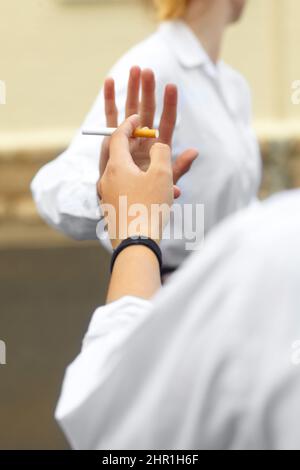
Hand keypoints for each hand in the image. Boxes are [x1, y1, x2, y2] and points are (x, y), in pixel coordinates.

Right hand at [98, 66, 197, 198]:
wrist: (124, 202)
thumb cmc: (147, 194)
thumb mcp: (166, 182)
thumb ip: (178, 168)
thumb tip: (194, 152)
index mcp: (158, 147)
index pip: (166, 122)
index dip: (169, 105)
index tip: (172, 86)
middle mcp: (143, 139)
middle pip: (147, 111)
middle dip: (148, 91)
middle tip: (148, 71)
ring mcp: (127, 137)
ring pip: (130, 109)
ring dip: (131, 89)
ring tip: (134, 69)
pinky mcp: (111, 140)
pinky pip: (110, 118)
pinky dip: (110, 100)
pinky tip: (109, 82)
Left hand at [99, 115, 173, 248]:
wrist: (135, 245)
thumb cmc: (149, 207)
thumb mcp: (162, 175)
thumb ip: (162, 153)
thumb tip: (158, 145)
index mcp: (116, 166)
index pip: (117, 136)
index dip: (129, 124)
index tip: (138, 119)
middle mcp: (106, 179)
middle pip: (118, 155)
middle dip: (132, 146)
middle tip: (145, 141)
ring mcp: (106, 196)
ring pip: (122, 175)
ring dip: (137, 169)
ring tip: (155, 174)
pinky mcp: (110, 210)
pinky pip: (123, 191)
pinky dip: (135, 185)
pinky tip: (151, 197)